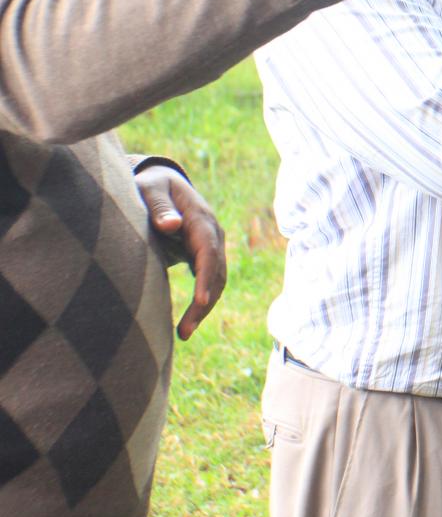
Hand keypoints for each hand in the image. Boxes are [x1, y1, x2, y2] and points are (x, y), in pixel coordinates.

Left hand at [135, 166, 226, 340]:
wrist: (163, 183)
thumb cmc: (151, 187)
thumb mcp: (149, 190)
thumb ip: (158, 207)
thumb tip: (172, 226)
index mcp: (200, 218)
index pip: (208, 250)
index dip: (206, 276)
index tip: (201, 300)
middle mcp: (212, 233)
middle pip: (216, 271)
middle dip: (204, 302)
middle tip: (183, 332)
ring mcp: (212, 244)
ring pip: (217, 280)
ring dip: (204, 307)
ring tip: (183, 333)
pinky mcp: (204, 254)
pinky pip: (209, 280)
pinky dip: (203, 301)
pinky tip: (188, 322)